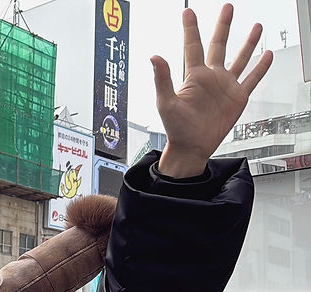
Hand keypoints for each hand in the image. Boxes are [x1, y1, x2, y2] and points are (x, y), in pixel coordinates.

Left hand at [152, 4, 272, 176]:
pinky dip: (261, 67)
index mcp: (193, 76)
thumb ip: (162, 79)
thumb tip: (154, 56)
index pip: (193, 46)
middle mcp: (211, 77)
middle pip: (219, 45)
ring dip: (248, 43)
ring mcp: (225, 86)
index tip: (188, 12)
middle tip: (227, 8)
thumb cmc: (176, 128)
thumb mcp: (166, 102)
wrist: (192, 147)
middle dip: (223, 26)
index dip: (191, 29)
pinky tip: (267, 55)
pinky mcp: (238, 97)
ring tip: (256, 26)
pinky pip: (252, 79)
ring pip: (239, 58)